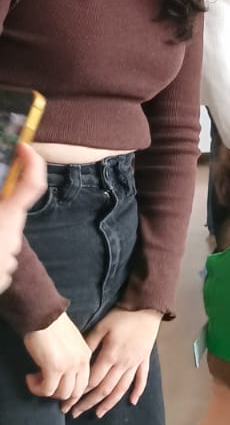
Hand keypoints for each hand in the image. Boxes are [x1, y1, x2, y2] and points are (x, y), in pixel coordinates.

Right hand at [0, 143, 45, 293]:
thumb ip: (3, 204)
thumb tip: (6, 199)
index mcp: (5, 218)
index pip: (32, 184)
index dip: (32, 162)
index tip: (24, 147)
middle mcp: (12, 237)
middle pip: (8, 212)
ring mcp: (8, 260)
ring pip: (1, 236)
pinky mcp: (2, 277)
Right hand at [23, 312, 92, 409]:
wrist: (43, 315)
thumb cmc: (53, 326)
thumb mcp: (71, 343)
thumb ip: (72, 358)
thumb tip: (63, 375)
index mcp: (86, 355)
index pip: (85, 383)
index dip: (74, 395)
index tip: (64, 401)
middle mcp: (81, 362)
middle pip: (75, 392)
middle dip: (62, 399)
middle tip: (46, 394)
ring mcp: (69, 366)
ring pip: (61, 393)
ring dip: (46, 392)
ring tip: (35, 380)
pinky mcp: (54, 368)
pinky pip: (46, 389)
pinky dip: (36, 388)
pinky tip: (29, 378)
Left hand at [73, 308, 162, 417]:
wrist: (146, 308)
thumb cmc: (122, 316)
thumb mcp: (101, 327)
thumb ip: (89, 345)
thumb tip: (77, 362)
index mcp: (110, 355)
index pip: (92, 380)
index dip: (79, 392)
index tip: (67, 401)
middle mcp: (123, 364)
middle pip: (105, 389)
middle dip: (88, 403)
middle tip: (75, 413)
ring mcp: (135, 364)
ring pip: (121, 389)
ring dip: (109, 403)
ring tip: (98, 414)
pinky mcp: (144, 361)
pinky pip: (141, 379)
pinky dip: (137, 392)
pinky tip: (132, 402)